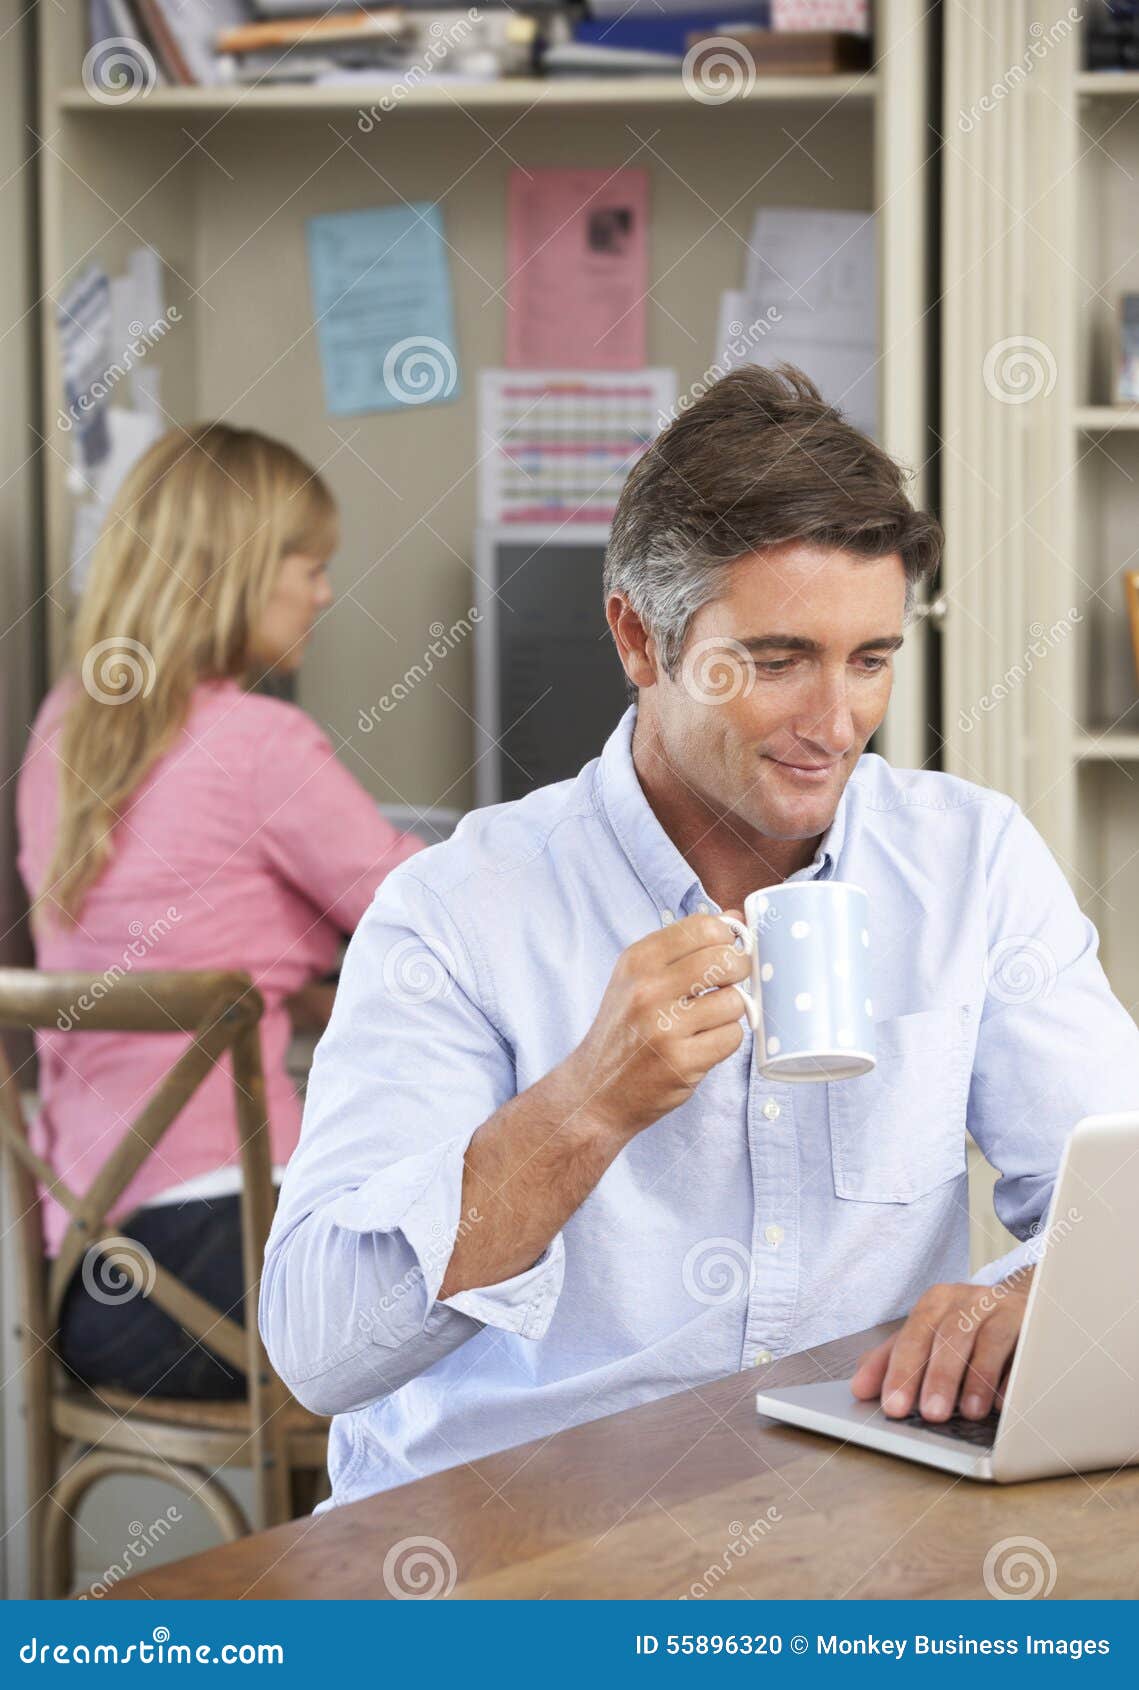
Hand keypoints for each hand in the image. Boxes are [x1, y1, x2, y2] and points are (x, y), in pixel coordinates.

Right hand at [565, 911, 751, 1140]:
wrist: (596, 1090)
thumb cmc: (625, 1029)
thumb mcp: (640, 978)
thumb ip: (685, 946)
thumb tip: (736, 918)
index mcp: (638, 960)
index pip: (704, 927)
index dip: (725, 938)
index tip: (724, 952)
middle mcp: (648, 989)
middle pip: (726, 961)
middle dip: (738, 971)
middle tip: (726, 985)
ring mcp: (664, 1027)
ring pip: (734, 1001)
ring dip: (730, 1012)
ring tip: (707, 1021)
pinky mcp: (681, 1062)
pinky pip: (732, 1037)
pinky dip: (725, 1041)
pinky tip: (703, 1044)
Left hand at [850, 1268, 1033, 1421]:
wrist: (1018, 1304)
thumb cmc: (964, 1327)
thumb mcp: (925, 1336)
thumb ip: (891, 1360)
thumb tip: (860, 1389)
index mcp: (935, 1302)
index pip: (913, 1335)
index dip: (901, 1371)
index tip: (892, 1406)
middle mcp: (968, 1299)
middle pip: (950, 1336)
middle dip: (939, 1377)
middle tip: (931, 1413)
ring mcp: (1003, 1308)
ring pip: (988, 1340)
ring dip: (976, 1378)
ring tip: (967, 1413)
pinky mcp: (1034, 1323)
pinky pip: (1025, 1348)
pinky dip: (1012, 1376)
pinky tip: (1002, 1402)